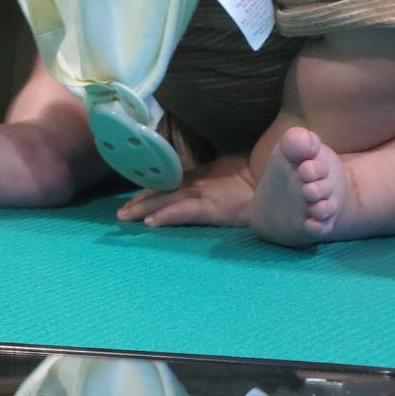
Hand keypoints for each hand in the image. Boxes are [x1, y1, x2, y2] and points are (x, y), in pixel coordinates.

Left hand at [115, 153, 255, 228]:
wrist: (274, 177)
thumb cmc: (256, 175)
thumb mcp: (230, 172)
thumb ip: (214, 177)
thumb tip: (206, 179)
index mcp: (200, 177)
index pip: (167, 183)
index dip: (149, 191)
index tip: (133, 198)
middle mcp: (196, 184)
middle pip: (160, 191)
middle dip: (139, 202)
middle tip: (119, 213)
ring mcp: (202, 195)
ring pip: (165, 201)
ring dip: (143, 209)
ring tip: (125, 216)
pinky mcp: (212, 208)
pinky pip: (183, 213)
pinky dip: (165, 217)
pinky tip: (150, 223)